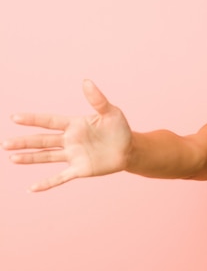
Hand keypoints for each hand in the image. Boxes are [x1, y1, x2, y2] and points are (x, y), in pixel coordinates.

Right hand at [3, 80, 131, 190]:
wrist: (130, 149)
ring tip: (12, 158)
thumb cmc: (119, 128)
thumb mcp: (111, 112)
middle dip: (24, 142)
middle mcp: (69, 140)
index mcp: (74, 125)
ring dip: (30, 158)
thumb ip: (97, 99)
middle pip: (43, 140)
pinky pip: (60, 177)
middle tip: (5, 143)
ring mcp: (73, 156)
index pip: (49, 121)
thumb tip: (86, 81)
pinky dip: (47, 183)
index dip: (33, 120)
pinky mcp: (80, 170)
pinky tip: (32, 188)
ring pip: (47, 156)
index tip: (15, 118)